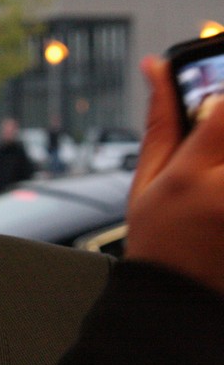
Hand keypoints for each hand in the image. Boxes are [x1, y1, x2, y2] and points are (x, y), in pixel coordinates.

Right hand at [126, 56, 223, 293]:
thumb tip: (155, 68)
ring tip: (213, 171)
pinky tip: (218, 183)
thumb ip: (161, 121)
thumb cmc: (160, 239)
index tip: (214, 101)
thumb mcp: (148, 177)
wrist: (182, 296)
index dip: (219, 92)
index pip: (223, 109)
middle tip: (212, 145)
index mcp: (194, 173)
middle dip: (223, 125)